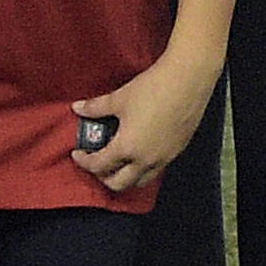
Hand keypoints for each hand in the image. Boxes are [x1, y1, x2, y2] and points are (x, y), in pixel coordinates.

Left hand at [70, 57, 217, 192]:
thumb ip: (96, 107)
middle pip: (119, 184)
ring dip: (126, 177)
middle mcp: (146, 160)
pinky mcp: (178, 150)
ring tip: (119, 162)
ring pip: (141, 181)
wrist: (187, 80)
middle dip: (104, 177)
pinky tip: (141, 151)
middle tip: (97, 163)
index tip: (78, 154)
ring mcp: (164, 158)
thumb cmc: (152, 88)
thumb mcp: (118, 98)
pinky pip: (157, 169)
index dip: (84, 162)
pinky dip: (144, 168)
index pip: (99, 166)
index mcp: (127, 148)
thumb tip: (78, 108)